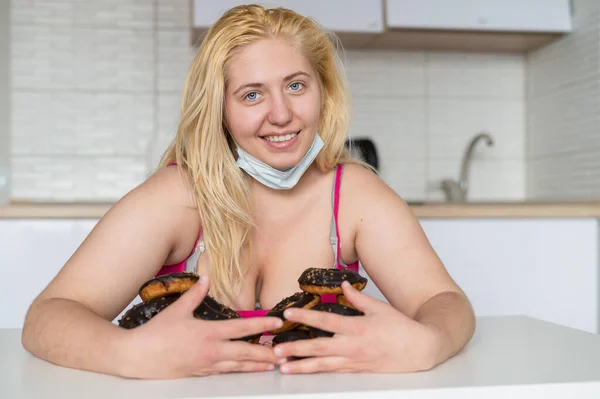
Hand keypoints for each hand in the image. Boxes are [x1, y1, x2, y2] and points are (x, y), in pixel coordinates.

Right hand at [120, 276, 282, 378]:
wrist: (138, 357)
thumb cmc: (156, 333)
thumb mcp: (178, 310)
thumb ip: (195, 294)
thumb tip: (206, 278)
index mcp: (209, 333)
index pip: (242, 328)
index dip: (262, 325)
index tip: (277, 323)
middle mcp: (212, 351)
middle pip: (246, 352)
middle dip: (267, 352)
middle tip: (285, 352)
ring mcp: (207, 365)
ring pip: (238, 365)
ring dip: (257, 364)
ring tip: (273, 363)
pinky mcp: (201, 373)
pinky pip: (225, 371)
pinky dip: (239, 370)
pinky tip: (247, 369)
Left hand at [272, 281, 440, 373]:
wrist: (420, 349)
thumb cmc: (401, 327)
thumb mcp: (378, 307)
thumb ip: (357, 298)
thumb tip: (341, 284)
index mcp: (357, 328)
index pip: (325, 322)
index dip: (305, 318)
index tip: (288, 314)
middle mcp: (352, 347)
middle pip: (318, 348)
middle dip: (295, 349)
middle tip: (275, 350)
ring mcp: (354, 361)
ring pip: (323, 365)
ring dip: (301, 366)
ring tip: (283, 367)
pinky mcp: (357, 370)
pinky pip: (333, 371)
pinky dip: (317, 371)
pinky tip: (305, 371)